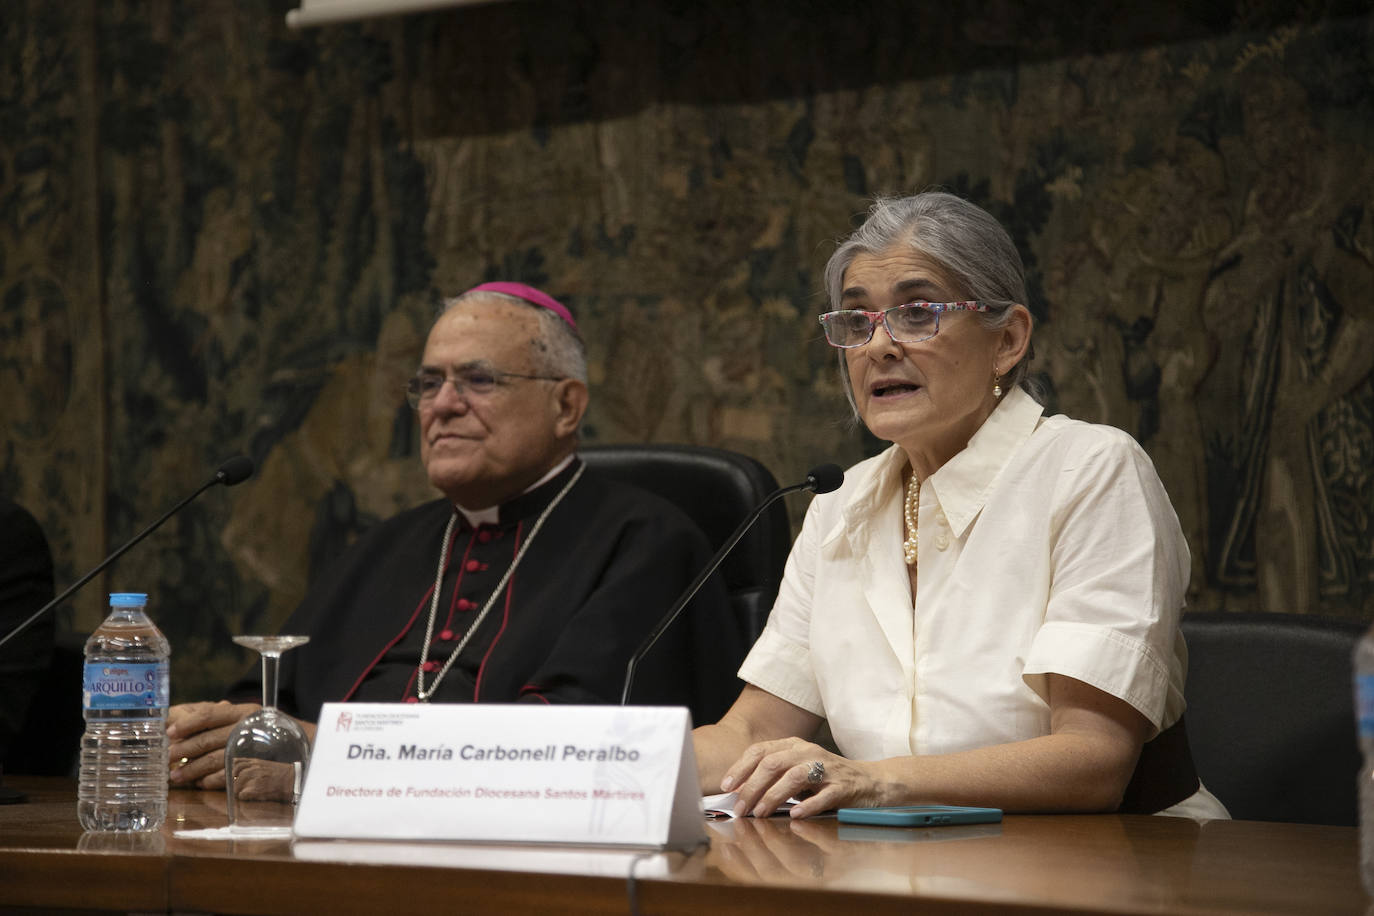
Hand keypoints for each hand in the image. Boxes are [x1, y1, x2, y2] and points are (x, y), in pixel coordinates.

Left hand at [167, 700, 260, 789]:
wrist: (293, 753)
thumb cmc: (257, 734)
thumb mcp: (239, 719)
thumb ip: (211, 717)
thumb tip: (173, 723)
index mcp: (243, 713)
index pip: (208, 715)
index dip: (186, 724)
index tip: (169, 733)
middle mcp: (247, 729)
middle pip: (207, 739)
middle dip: (183, 750)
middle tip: (167, 758)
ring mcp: (251, 750)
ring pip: (214, 760)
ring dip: (192, 769)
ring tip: (175, 776)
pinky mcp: (253, 769)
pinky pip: (225, 776)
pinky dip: (209, 781)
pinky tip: (199, 783)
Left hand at [720, 737, 881, 818]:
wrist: (871, 781)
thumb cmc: (827, 778)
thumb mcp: (798, 769)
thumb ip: (774, 775)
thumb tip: (740, 792)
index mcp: (794, 746)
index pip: (760, 751)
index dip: (740, 768)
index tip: (726, 787)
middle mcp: (808, 752)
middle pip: (773, 763)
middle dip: (752, 786)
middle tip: (740, 808)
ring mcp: (827, 768)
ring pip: (794, 777)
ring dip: (773, 795)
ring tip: (760, 812)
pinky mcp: (844, 786)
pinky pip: (824, 795)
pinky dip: (808, 805)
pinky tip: (795, 815)